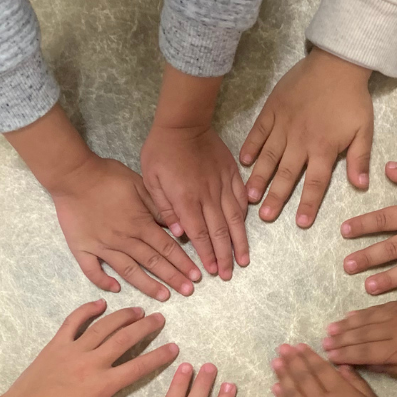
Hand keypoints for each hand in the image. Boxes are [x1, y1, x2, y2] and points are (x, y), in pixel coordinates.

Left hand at [0, 300, 179, 396]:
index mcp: (102, 385)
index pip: (138, 366)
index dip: (159, 356)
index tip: (174, 348)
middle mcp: (91, 362)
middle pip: (124, 338)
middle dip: (145, 327)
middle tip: (160, 319)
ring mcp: (72, 350)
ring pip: (103, 326)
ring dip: (122, 316)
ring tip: (138, 310)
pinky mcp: (56, 345)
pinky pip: (73, 322)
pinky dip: (87, 310)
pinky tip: (100, 303)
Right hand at [4, 105, 201, 302]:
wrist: (73, 175)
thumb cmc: (107, 176)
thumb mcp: (139, 185)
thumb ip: (158, 208)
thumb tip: (177, 227)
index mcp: (139, 223)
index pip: (167, 247)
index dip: (183, 263)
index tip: (196, 276)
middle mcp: (124, 239)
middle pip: (153, 262)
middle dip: (173, 278)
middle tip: (188, 292)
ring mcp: (102, 246)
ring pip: (129, 271)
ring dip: (147, 285)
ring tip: (163, 296)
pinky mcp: (82, 248)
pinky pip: (92, 270)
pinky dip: (103, 281)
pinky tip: (115, 290)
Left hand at [140, 122, 247, 279]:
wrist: (183, 122)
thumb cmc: (161, 151)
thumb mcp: (151, 180)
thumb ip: (164, 208)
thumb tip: (178, 233)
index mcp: (186, 199)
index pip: (199, 234)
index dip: (206, 254)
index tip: (211, 272)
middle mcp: (208, 195)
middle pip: (219, 232)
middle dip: (225, 256)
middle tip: (228, 274)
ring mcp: (223, 185)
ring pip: (234, 219)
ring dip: (239, 242)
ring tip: (243, 260)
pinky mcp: (232, 174)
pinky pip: (241, 198)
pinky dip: (244, 216)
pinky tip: (246, 228)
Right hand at [240, 48, 372, 227]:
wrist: (337, 62)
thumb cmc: (352, 98)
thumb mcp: (364, 130)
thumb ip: (359, 159)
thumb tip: (361, 186)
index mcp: (323, 148)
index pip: (315, 182)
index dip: (308, 204)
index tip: (300, 223)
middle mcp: (300, 141)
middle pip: (286, 174)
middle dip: (275, 197)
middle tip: (265, 216)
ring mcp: (284, 125)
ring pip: (268, 156)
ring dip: (258, 178)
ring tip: (249, 196)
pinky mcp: (273, 110)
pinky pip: (259, 131)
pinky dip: (250, 145)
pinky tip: (243, 161)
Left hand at [272, 344, 387, 396]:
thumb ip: (355, 381)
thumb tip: (340, 366)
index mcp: (339, 392)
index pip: (320, 369)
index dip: (308, 356)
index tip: (299, 346)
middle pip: (303, 378)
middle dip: (291, 361)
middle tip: (282, 349)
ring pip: (292, 392)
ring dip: (282, 376)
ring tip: (275, 363)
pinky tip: (276, 387)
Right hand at [323, 298, 396, 380]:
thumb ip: (390, 367)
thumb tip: (366, 365)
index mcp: (395, 350)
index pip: (364, 353)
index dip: (345, 355)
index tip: (329, 356)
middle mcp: (392, 331)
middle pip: (361, 335)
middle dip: (341, 339)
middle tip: (323, 342)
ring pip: (366, 320)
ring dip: (347, 325)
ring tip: (331, 328)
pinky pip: (378, 308)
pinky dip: (362, 312)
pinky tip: (351, 315)